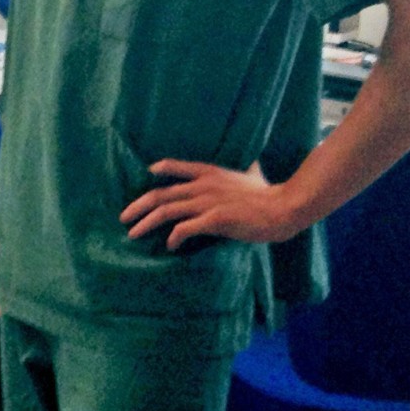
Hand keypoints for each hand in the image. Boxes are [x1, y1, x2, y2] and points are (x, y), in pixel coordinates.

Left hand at [121, 159, 306, 249]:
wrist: (285, 208)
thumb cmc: (270, 194)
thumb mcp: (252, 175)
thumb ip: (245, 170)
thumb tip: (252, 164)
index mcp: (210, 173)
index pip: (176, 167)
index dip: (160, 171)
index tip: (147, 174)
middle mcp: (204, 185)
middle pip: (161, 195)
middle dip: (138, 207)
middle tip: (124, 218)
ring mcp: (208, 202)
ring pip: (167, 211)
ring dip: (146, 223)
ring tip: (133, 233)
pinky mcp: (215, 220)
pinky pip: (185, 229)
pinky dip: (173, 237)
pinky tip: (169, 246)